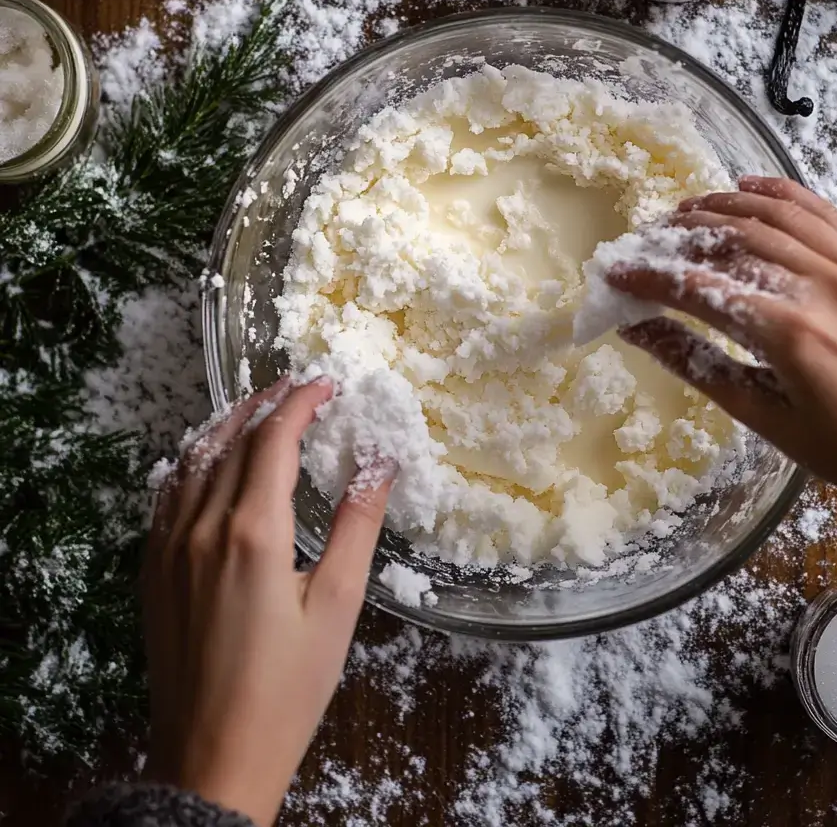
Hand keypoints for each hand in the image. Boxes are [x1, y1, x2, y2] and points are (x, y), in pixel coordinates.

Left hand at [143, 377, 395, 826]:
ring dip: (226, 424)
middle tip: (297, 384)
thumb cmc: (288, 687)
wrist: (213, 756)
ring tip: (256, 406)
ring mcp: (168, 547)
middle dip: (266, 404)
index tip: (326, 384)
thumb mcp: (338, 606)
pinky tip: (206, 458)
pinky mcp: (152, 569)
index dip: (301, 403)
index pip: (274, 440)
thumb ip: (358, 526)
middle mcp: (202, 527)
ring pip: (192, 460)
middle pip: (231, 440)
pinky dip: (191, 460)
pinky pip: (167, 494)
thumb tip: (381, 463)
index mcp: (253, 532)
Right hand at [611, 176, 836, 533]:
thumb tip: (639, 331)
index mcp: (791, 335)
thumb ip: (697, 365)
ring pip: (775, 217)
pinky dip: (782, 193)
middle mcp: (822, 288)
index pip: (701, 288)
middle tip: (646, 241)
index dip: (651, 278)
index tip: (617, 273)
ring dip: (723, 207)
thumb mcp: (765, 418)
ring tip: (684, 211)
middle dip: (681, 236)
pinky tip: (748, 187)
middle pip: (735, 241)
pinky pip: (823, 214)